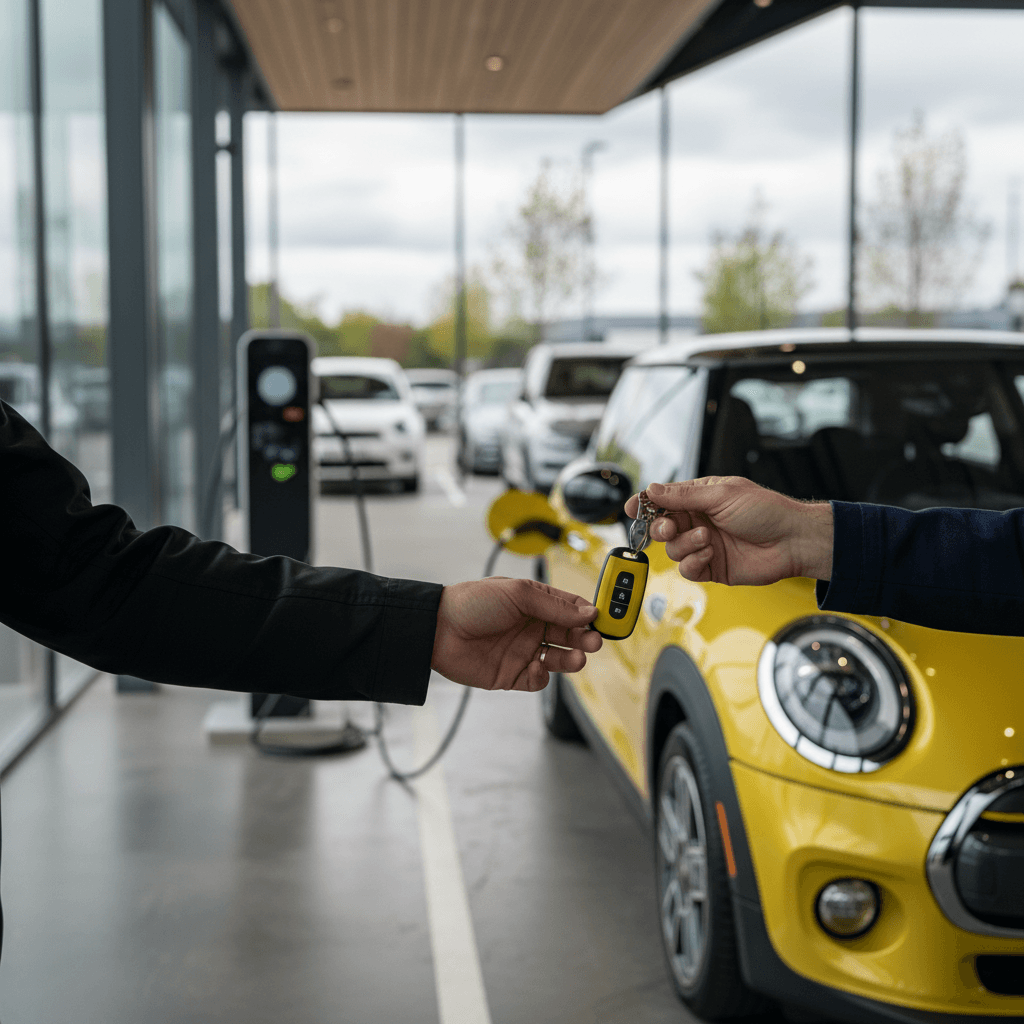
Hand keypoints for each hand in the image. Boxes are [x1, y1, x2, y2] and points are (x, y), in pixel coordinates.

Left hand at [431, 578, 602, 690]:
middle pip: (569, 634)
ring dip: (571, 659)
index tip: (606, 620)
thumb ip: (554, 605)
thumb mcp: (518, 594)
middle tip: (594, 641)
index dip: (589, 614)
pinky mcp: (511, 675)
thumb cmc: (473, 602)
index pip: (571, 608)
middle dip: (585, 638)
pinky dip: (543, 676)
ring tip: (577, 657)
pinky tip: (539, 669)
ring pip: (558, 659)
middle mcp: (532, 627)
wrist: (437, 630)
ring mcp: (522, 651)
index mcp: (535, 603)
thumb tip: (589, 612)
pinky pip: (537, 679)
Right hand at [625, 477, 832, 584]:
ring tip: (708, 539)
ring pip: (673, 550)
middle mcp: (698, 522)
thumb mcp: (722, 494)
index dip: (646, 504)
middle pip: (662, 527)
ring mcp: (704, 546)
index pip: (663, 500)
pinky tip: (709, 554)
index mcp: (700, 499)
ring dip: (686, 544)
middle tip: (669, 528)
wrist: (792, 541)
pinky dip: (693, 562)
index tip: (633, 509)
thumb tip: (652, 489)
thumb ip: (684, 495)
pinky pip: (687, 569)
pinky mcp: (711, 568)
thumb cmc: (765, 510)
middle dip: (661, 528)